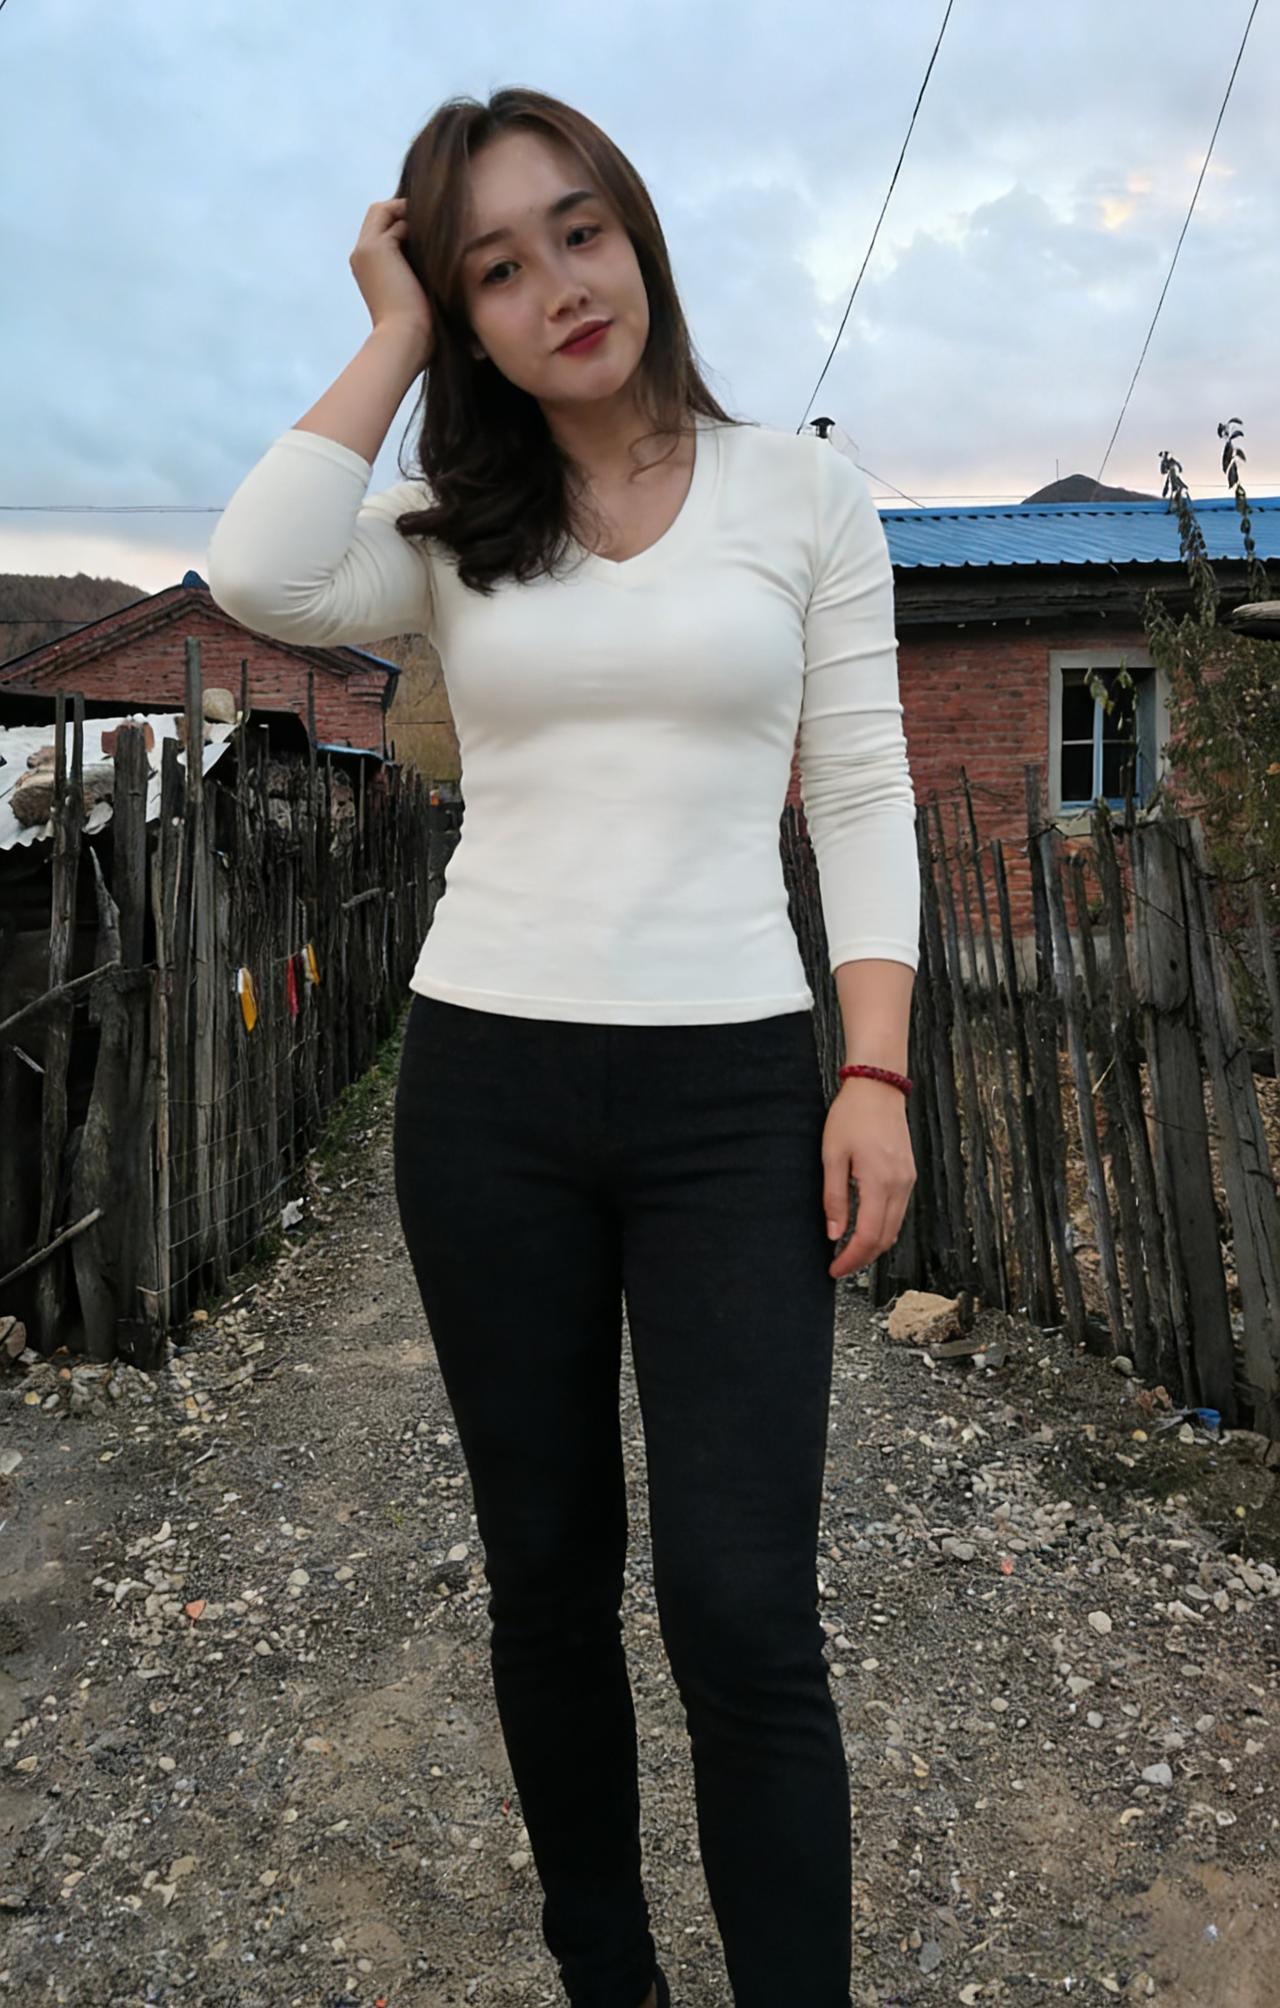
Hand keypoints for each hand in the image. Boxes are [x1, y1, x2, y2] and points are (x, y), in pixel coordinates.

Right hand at [351, 196, 433, 366]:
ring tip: (434, 224)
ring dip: (408, 212)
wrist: (405, 339)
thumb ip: (418, 266)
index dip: (402, 221)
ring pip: (383, 210)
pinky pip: (393, 216)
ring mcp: (366, 250)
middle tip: (435, 218)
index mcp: (368, 266)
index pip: (380, 228)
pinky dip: (413, 219)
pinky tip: (434, 236)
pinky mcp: (377, 248)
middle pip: (379, 213)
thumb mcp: (416, 289)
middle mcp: (361, 254)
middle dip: (404, 211)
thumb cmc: (416, 326)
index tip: (430, 228)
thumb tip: (439, 249)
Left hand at [822, 1077, 915, 1279]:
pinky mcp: (908, 1175)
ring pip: (895, 1228)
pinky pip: (898, 1212)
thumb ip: (834, 1198)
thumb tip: (834, 1234)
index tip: (834, 1269)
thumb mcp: (832, 1156)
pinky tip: (865, 1228)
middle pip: (885, 1239)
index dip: (851, 1259)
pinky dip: (883, 1228)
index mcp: (879, 1182)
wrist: (878, 1087)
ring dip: (873, 1246)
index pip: (868, 1236)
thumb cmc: (851, 1116)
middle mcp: (899, 1186)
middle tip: (839, 1267)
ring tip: (849, 1252)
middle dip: (862, 1259)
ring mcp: (907, 1181)